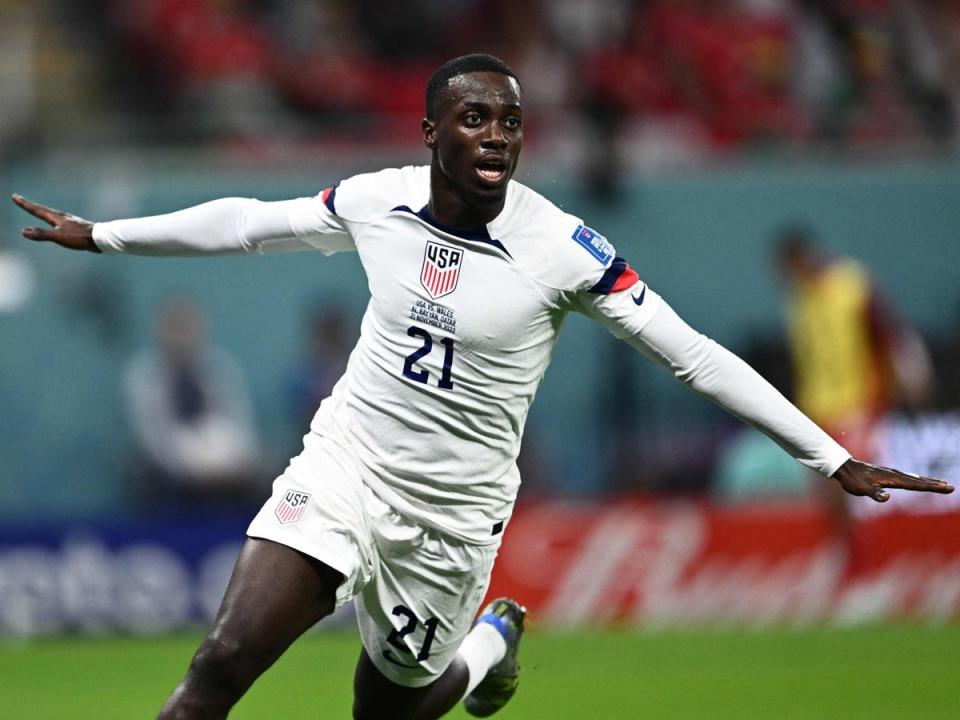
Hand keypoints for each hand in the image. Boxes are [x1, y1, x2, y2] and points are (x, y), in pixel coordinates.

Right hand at [12, 194, 99, 251]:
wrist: (100, 239)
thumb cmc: (80, 237)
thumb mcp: (59, 237)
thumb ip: (42, 234)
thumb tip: (24, 231)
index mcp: (56, 217)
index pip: (36, 210)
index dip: (25, 204)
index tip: (15, 196)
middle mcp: (62, 217)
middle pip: (43, 210)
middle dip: (30, 205)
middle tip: (20, 199)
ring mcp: (69, 221)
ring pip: (52, 215)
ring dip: (42, 211)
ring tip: (37, 209)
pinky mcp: (76, 227)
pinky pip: (59, 222)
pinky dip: (52, 220)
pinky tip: (58, 223)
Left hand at [832, 458, 953, 501]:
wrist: (844, 467)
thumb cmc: (853, 480)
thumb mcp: (862, 490)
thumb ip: (875, 494)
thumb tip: (887, 497)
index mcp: (893, 479)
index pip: (916, 485)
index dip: (932, 487)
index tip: (947, 487)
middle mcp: (895, 475)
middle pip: (919, 481)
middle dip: (935, 484)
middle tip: (951, 487)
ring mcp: (891, 473)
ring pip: (914, 478)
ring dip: (928, 481)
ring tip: (941, 483)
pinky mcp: (887, 474)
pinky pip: (907, 477)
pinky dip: (917, 479)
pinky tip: (918, 480)